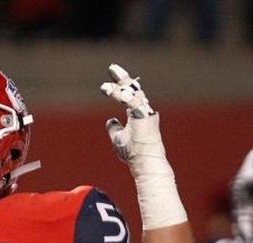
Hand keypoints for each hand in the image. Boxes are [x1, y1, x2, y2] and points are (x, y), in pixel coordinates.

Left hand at [99, 64, 185, 229]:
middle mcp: (144, 111)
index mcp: (139, 114)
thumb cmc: (134, 154)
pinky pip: (133, 102)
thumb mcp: (118, 139)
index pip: (130, 94)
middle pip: (134, 89)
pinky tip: (112, 90)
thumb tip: (110, 120)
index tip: (111, 77)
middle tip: (112, 67)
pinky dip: (123, 95)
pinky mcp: (145, 117)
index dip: (121, 85)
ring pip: (134, 94)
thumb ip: (114, 129)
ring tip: (105, 85)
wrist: (145, 164)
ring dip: (120, 87)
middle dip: (123, 78)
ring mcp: (146, 113)